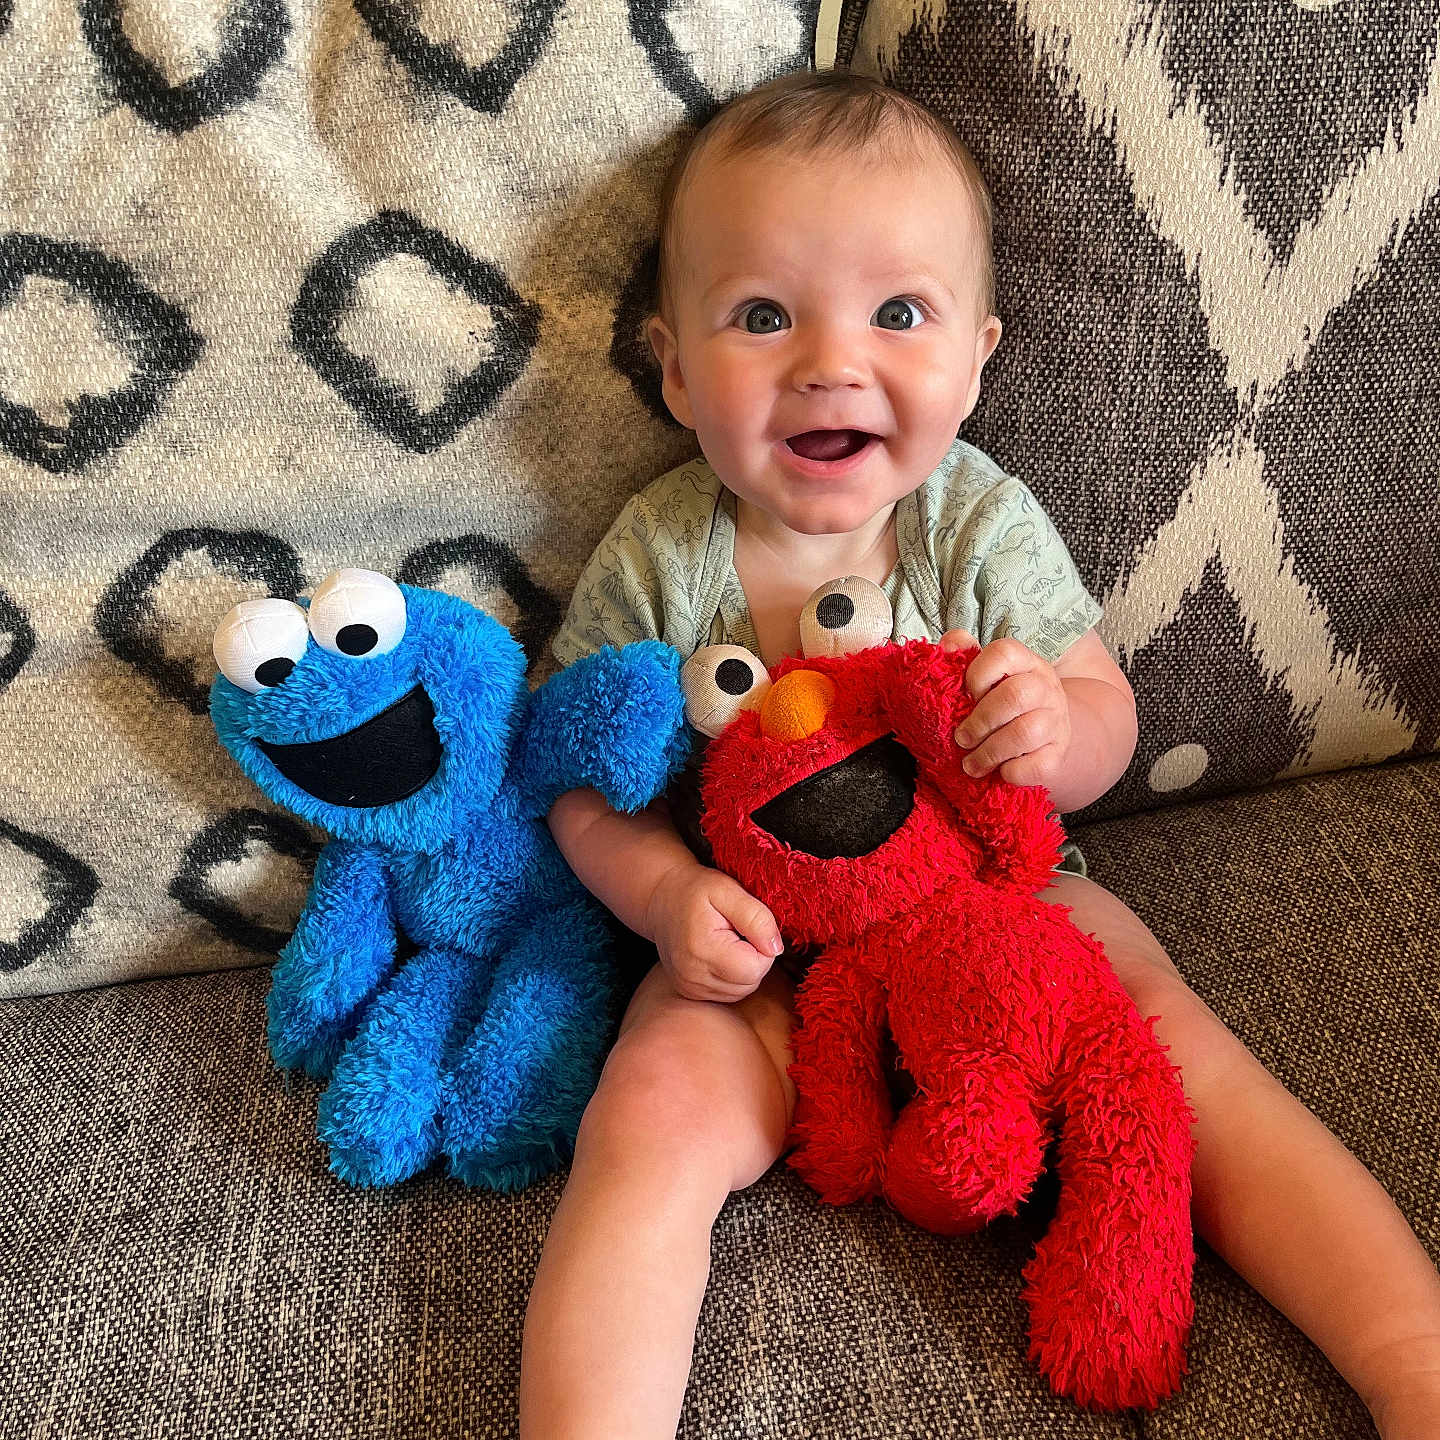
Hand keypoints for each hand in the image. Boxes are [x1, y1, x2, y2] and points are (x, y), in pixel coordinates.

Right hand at [644, 861, 782, 1002]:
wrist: (661, 898)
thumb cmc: (696, 890)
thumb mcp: (727, 890)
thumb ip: (756, 917)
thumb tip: (776, 949)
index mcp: (702, 950)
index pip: (755, 968)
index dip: (763, 947)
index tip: (748, 926)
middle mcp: (692, 976)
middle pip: (750, 983)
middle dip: (755, 959)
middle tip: (738, 931)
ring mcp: (689, 987)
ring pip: (742, 991)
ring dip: (744, 968)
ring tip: (729, 941)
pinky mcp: (690, 992)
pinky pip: (728, 993)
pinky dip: (733, 976)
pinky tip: (721, 954)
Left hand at [940, 630, 1070, 788]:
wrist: (1047, 737)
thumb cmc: (1007, 705)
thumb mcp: (989, 677)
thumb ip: (965, 657)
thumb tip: (947, 645)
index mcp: (1026, 663)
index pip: (1005, 652)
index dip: (978, 674)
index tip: (967, 694)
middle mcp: (1046, 688)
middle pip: (1015, 696)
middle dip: (980, 721)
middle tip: (961, 739)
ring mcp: (1056, 722)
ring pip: (1026, 732)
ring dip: (990, 752)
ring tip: (971, 764)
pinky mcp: (1058, 755)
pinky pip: (1037, 765)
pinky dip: (1012, 772)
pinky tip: (1000, 772)